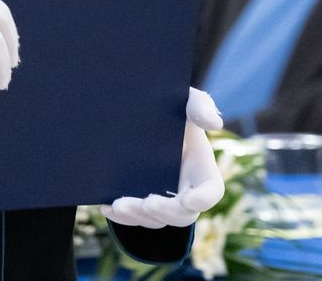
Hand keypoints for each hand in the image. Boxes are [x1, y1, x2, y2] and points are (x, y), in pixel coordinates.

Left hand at [103, 87, 224, 229]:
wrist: (141, 113)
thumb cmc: (172, 108)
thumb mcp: (186, 101)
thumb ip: (200, 105)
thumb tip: (215, 122)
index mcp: (202, 170)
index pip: (211, 192)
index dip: (203, 199)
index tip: (188, 199)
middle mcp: (186, 192)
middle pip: (182, 215)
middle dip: (165, 211)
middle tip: (148, 203)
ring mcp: (163, 200)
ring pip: (155, 220)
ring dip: (138, 216)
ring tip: (119, 204)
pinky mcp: (141, 203)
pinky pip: (133, 218)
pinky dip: (121, 216)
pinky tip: (107, 207)